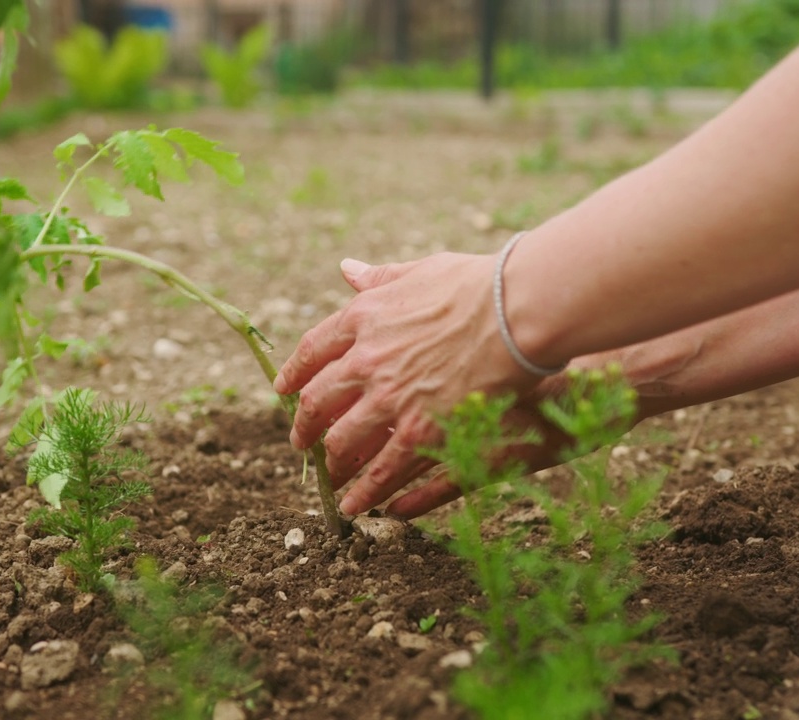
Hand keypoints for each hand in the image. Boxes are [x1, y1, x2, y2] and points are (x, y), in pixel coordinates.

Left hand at [273, 252, 544, 516]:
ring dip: (333, 463)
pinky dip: (365, 491)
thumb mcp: (420, 271)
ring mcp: (390, 397)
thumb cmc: (477, 285)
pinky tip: (355, 506)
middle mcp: (366, 359)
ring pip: (344, 441)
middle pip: (318, 401)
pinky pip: (382, 470)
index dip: (294, 374)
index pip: (313, 351)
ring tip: (329, 477)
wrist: (515, 311)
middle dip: (305, 427)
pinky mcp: (421, 430)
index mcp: (362, 317)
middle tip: (300, 443)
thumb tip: (347, 269)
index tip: (282, 391)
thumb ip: (381, 277)